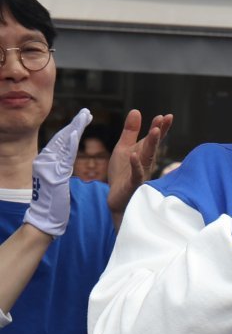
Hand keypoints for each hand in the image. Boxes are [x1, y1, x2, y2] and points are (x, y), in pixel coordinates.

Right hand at [23, 108, 91, 236]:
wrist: (44, 220)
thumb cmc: (52, 204)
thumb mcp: (56, 181)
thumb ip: (59, 168)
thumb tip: (63, 160)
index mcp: (46, 163)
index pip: (61, 142)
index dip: (72, 129)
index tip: (82, 118)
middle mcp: (44, 162)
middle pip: (61, 139)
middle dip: (74, 125)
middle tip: (86, 112)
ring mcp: (47, 168)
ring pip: (62, 145)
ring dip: (74, 130)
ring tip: (84, 118)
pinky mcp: (52, 176)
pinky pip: (63, 158)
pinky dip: (69, 145)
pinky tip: (76, 134)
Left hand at [108, 109, 173, 216]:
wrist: (117, 199)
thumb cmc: (122, 173)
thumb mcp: (124, 148)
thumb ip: (130, 131)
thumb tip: (136, 110)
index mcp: (145, 153)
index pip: (154, 139)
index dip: (161, 127)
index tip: (166, 116)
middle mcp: (146, 162)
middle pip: (153, 146)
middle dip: (158, 133)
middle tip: (163, 119)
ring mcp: (141, 173)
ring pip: (147, 157)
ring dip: (152, 145)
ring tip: (154, 131)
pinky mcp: (133, 184)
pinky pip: (136, 174)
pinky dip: (136, 165)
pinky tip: (134, 155)